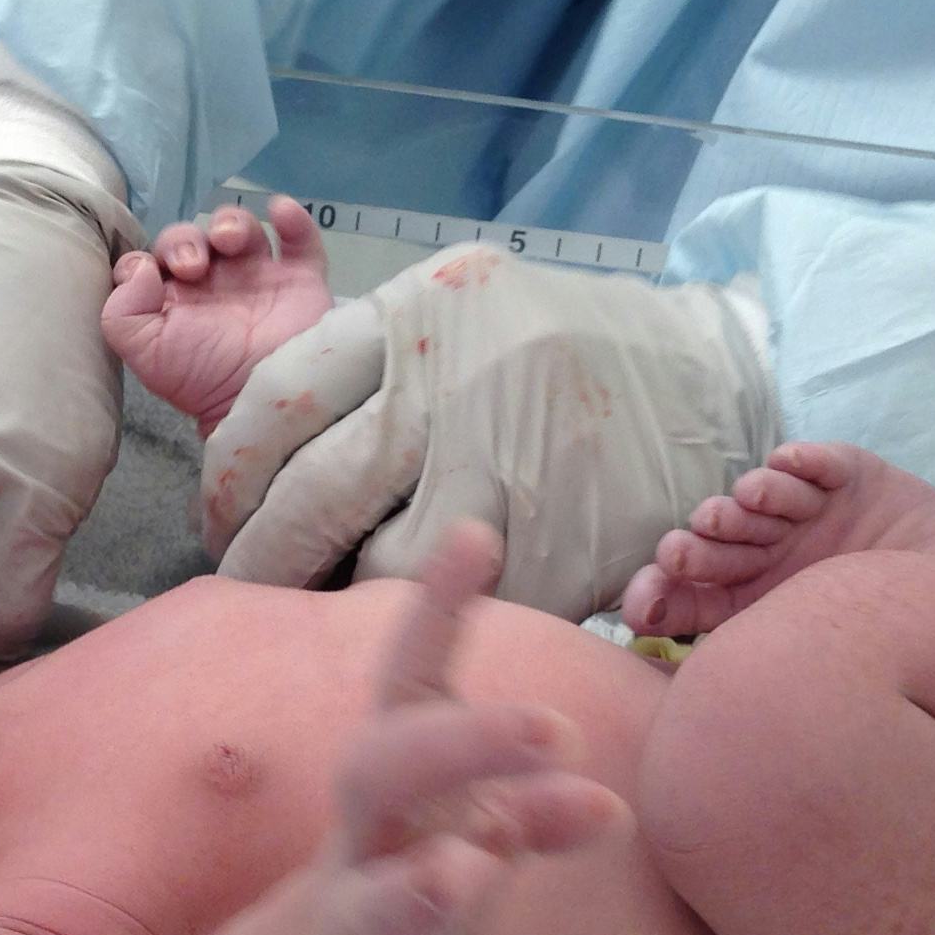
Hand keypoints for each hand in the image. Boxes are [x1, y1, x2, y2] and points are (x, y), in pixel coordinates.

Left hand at [201, 248, 776, 620]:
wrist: (711, 376)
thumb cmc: (562, 348)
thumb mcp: (465, 312)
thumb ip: (376, 366)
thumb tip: (266, 455)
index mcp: (420, 316)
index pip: (276, 397)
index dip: (230, 472)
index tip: (223, 510)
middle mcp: (456, 385)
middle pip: (311, 492)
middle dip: (261, 553)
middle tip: (244, 580)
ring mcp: (511, 467)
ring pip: (380, 565)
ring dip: (340, 598)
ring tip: (322, 603)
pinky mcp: (560, 545)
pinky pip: (468, 608)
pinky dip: (435, 621)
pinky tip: (425, 616)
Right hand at [292, 524, 628, 934]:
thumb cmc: (387, 930)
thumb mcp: (453, 854)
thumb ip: (514, 810)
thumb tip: (597, 780)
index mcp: (397, 800)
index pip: (415, 686)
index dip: (437, 610)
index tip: (476, 531)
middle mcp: (359, 854)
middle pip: (390, 773)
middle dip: (463, 744)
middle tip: (550, 726)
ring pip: (368, 906)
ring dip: (415, 892)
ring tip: (463, 881)